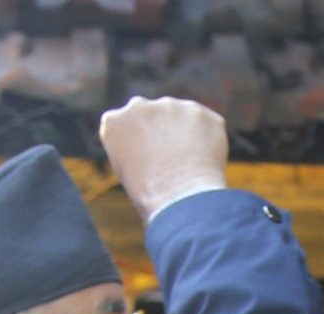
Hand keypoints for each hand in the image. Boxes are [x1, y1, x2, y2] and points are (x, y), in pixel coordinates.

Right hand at [97, 96, 228, 220]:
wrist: (179, 198)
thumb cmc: (150, 196)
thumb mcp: (127, 169)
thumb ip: (135, 145)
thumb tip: (154, 142)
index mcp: (114, 121)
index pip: (127, 123)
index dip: (141, 142)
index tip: (149, 159)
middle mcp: (139, 106)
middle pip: (154, 114)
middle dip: (163, 130)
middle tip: (172, 161)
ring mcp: (171, 106)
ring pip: (182, 116)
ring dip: (187, 133)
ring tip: (189, 164)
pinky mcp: (201, 113)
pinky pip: (208, 124)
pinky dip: (209, 139)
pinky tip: (206, 161)